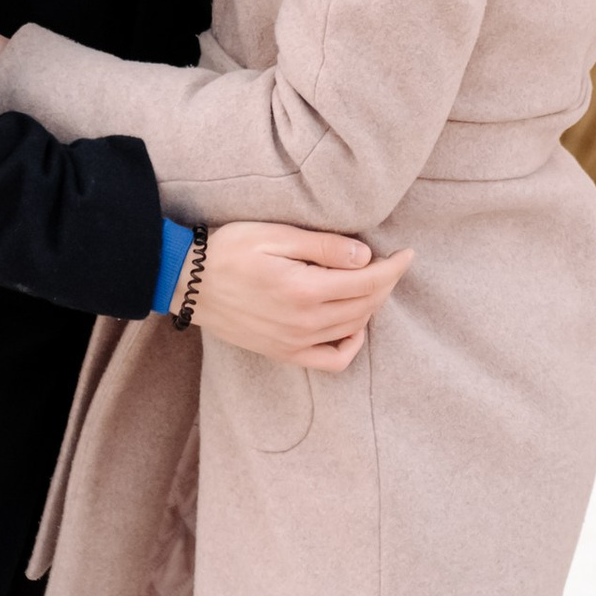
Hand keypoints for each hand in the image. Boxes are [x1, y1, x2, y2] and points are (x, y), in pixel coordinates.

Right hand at [195, 222, 412, 371]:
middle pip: (366, 305)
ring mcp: (294, 342)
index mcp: (304, 289)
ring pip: (353, 328)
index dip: (394, 267)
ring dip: (371, 306)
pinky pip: (331, 360)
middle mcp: (304, 322)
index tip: (408, 254)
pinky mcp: (284, 353)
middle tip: (392, 263)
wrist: (188, 283)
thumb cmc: (229, 250)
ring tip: (371, 284)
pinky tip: (352, 324)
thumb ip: (323, 247)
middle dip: (386, 283)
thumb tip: (365, 256)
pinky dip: (351, 344)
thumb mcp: (275, 235)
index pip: (368, 282)